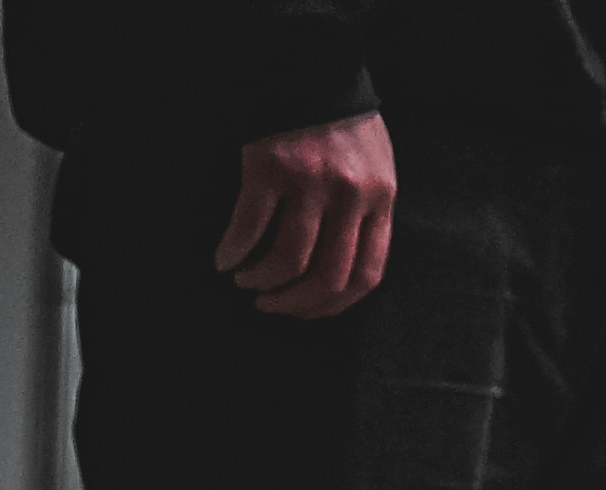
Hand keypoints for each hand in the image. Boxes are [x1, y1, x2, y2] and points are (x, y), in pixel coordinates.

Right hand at [220, 115, 396, 319]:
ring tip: (247, 282)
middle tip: (271, 306)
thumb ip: (368, 212)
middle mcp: (351, 193)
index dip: (333, 307)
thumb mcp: (373, 163)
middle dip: (294, 305)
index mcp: (381, 195)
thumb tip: (342, 273)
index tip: (307, 312)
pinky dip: (233, 252)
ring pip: (288, 262)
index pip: (366, 276)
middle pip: (326, 279)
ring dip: (262, 283)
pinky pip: (249, 229)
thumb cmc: (340, 118)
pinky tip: (224, 259)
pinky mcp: (271, 166)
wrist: (310, 60)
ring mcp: (311, 180)